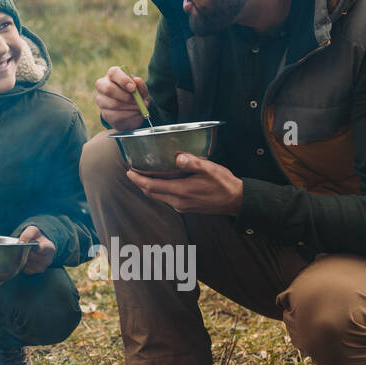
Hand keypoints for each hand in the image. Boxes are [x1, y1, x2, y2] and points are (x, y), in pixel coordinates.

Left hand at [17, 225, 55, 273]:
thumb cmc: (36, 238)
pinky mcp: (36, 271)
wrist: (38, 244)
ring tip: (22, 253)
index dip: (33, 247)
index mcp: (50, 248)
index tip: (28, 245)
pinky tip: (23, 259)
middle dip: (25, 252)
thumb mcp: (33, 231)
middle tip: (21, 248)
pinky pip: (27, 270)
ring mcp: (42, 267)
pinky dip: (23, 265)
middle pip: (32, 257)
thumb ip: (27, 235)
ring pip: (29, 264)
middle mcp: (48, 259)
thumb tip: (20, 243)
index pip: (41, 249)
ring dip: (23, 258)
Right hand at [94, 66, 151, 130]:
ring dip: (130, 107)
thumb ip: (141, 85)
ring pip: (113, 104)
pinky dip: (129, 115)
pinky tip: (135, 113)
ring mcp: (101, 100)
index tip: (133, 88)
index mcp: (113, 74)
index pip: (113, 73)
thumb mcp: (141, 89)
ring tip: (140, 108)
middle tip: (137, 101)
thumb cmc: (136, 95)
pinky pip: (116, 116)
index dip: (123, 80)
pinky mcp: (104, 114)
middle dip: (125, 96)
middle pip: (108, 89)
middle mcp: (103, 85)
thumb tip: (137, 81)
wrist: (132, 111)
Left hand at [127, 154, 243, 215]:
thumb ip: (193, 163)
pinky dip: (159, 190)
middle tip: (132, 172)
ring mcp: (182, 206)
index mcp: (182, 191)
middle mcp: (179, 202)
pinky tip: (161, 183)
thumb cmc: (224, 184)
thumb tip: (179, 157)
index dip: (138, 180)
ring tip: (143, 177)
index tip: (129, 171)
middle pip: (151, 193)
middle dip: (140, 184)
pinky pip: (167, 199)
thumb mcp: (210, 169)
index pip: (152, 187)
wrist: (235, 201)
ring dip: (149, 188)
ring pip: (159, 197)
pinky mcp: (186, 207)